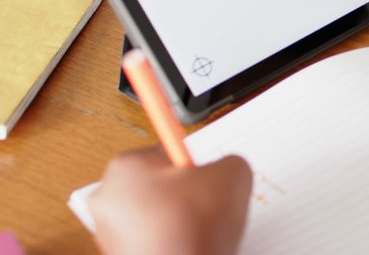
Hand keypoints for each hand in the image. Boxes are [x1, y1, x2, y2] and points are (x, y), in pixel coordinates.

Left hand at [89, 147, 252, 254]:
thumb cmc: (192, 229)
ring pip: (159, 213)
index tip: (206, 175)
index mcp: (125, 166)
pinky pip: (155, 238)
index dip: (195, 164)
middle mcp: (107, 198)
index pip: (167, 150)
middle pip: (161, 182)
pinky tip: (190, 245)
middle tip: (207, 204)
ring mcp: (109, 232)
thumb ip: (230, 159)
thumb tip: (228, 167)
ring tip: (200, 229)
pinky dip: (174, 240)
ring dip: (181, 219)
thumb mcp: (232, 174)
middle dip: (187, 192)